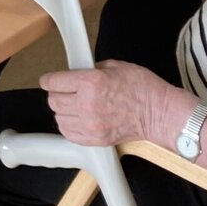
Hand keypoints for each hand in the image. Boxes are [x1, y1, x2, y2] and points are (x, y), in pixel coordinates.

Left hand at [41, 61, 168, 147]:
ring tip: (74, 105)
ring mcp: (90, 125)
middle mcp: (86, 104)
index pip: (54, 82)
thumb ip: (90, 69)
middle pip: (53, 101)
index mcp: (90, 82)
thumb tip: (76, 73)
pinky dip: (69, 126)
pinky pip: (68, 134)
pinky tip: (78, 119)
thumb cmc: (142, 88)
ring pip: (59, 118)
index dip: (48, 80)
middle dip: (57, 94)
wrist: (158, 113)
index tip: (48, 80)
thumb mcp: (115, 66)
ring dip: (63, 111)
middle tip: (65, 91)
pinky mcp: (95, 139)